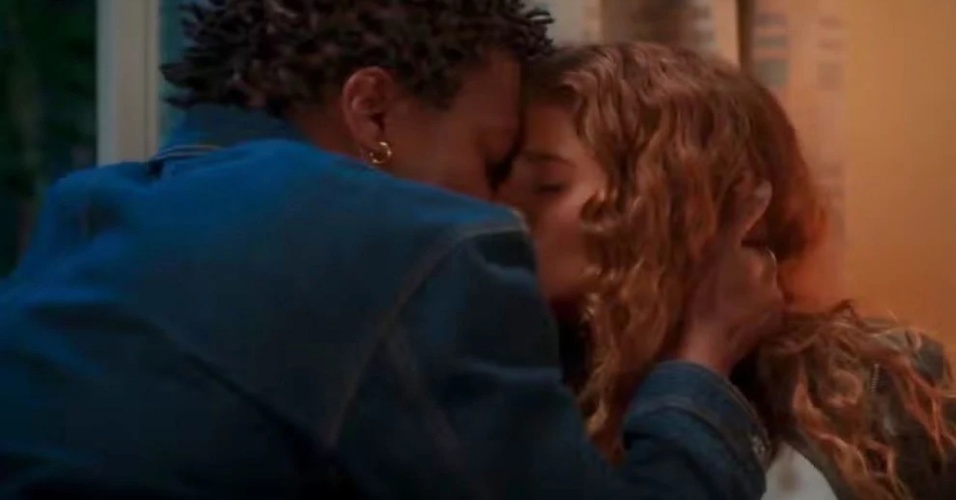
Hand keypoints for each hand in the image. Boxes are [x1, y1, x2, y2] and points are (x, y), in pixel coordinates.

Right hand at [675, 182, 783, 375]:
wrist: (706, 348)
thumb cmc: (706, 297)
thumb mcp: (719, 250)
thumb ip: (742, 217)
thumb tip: (764, 184)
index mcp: (763, 264)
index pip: (753, 249)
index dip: (736, 253)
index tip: (719, 266)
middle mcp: (775, 286)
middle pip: (759, 272)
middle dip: (745, 274)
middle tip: (716, 283)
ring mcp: (772, 313)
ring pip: (759, 294)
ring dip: (746, 295)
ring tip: (720, 304)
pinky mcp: (766, 334)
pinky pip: (758, 317)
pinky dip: (748, 317)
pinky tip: (728, 321)